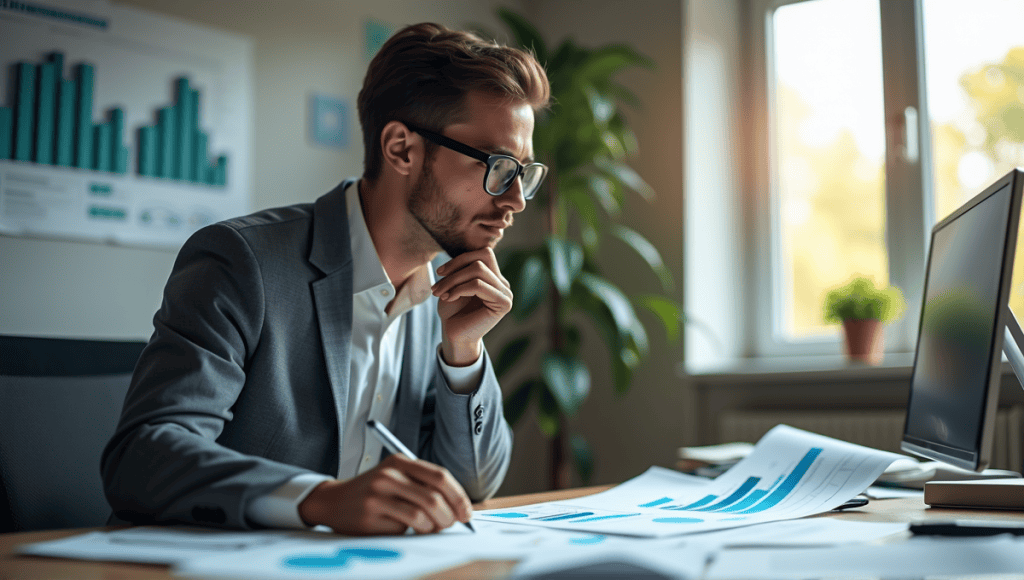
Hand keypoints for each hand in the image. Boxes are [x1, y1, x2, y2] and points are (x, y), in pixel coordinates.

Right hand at [297, 454, 472, 534]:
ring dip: (431, 527)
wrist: (334, 500)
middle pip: (434, 498)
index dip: (459, 496)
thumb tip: (459, 507)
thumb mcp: (397, 476)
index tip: (466, 512)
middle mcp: (389, 475)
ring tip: (427, 527)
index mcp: (399, 461)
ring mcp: (378, 496)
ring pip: (422, 517)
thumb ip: (424, 484)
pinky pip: (403, 529)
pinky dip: (410, 532)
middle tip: (449, 525)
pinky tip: (400, 526)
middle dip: (449, 517)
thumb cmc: (375, 490)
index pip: (440, 476)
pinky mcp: (370, 517)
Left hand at [432, 248, 512, 365]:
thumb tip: (467, 252)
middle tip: (437, 285)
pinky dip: (459, 289)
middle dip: (455, 268)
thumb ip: (464, 267)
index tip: (440, 272)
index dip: (460, 259)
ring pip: (478, 270)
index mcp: (494, 277)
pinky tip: (448, 298)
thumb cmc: (453, 311)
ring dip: (453, 280)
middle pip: (481, 258)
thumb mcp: (456, 283)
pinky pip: (478, 285)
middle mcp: (503, 284)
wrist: (454, 336)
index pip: (483, 253)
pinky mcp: (503, 304)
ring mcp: (506, 293)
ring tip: (439, 293)